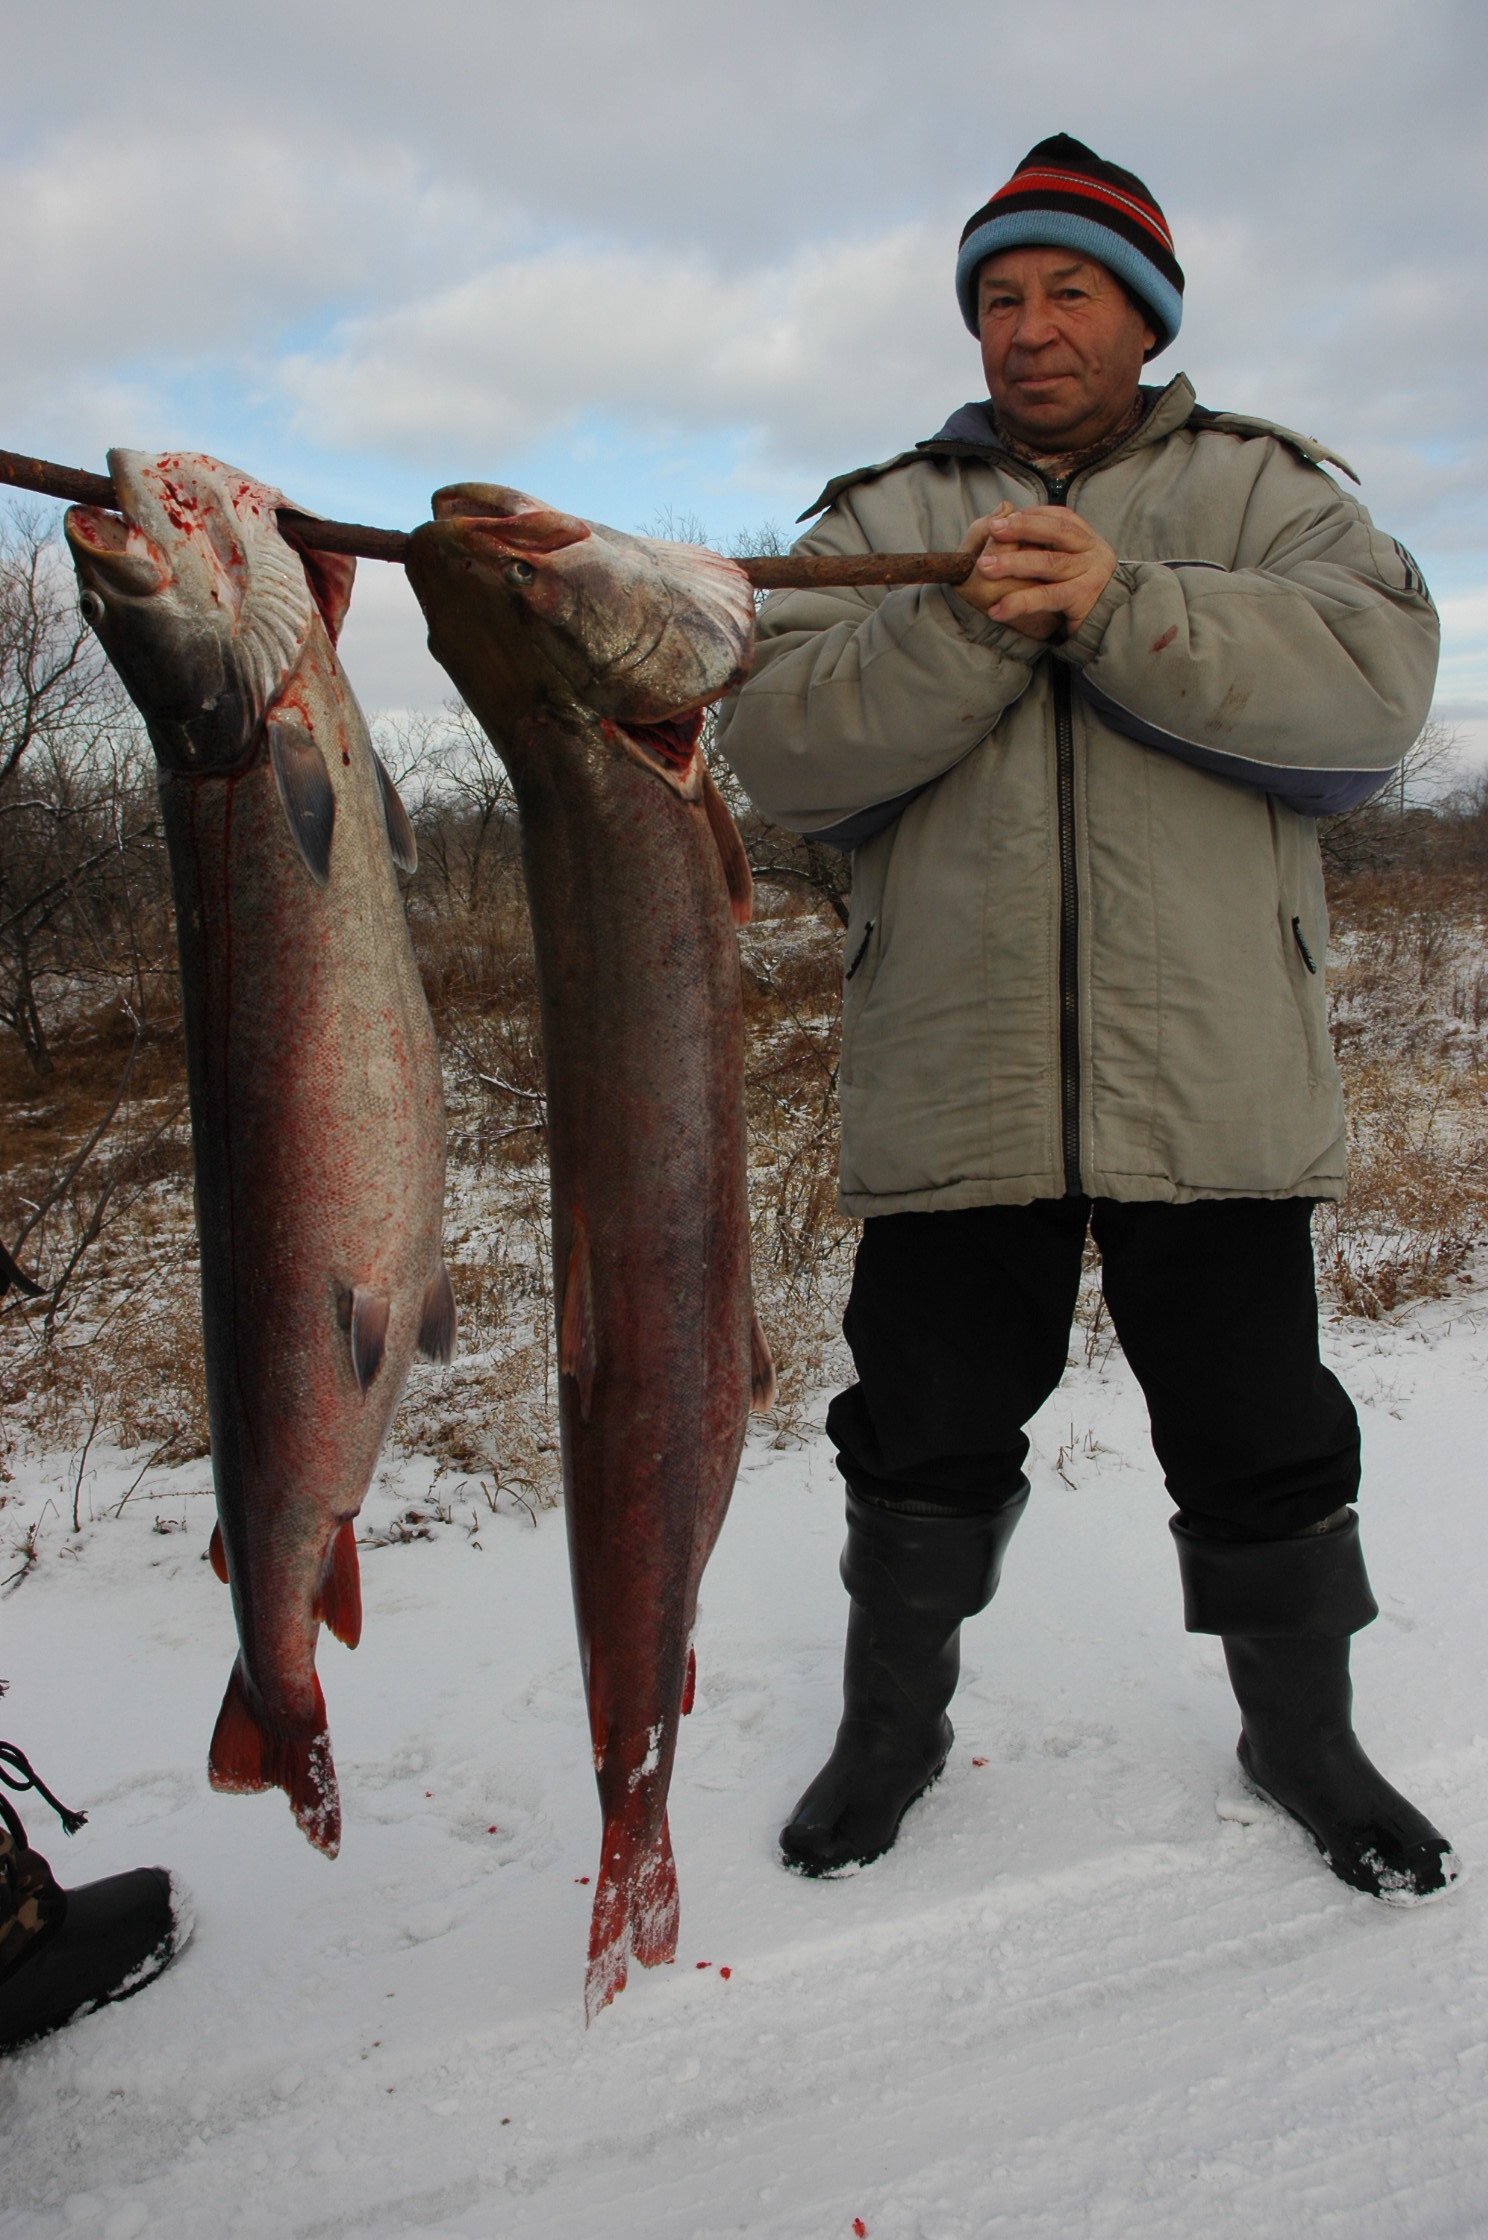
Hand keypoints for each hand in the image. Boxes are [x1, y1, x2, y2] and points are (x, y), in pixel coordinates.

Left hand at [954, 502, 1117, 636]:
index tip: (1004, 517)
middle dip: (1022, 527)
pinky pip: (1047, 597)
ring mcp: (1092, 574)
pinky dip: (1019, 602)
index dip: (1032, 515)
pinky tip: (997, 610)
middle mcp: (1094, 552)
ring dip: (1014, 563)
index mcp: (1088, 540)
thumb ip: (1047, 547)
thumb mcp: (1068, 566)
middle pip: (1058, 531)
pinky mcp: (1085, 599)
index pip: (1061, 517)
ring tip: (985, 567)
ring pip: (1050, 563)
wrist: (1111, 628)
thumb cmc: (1078, 596)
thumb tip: (1010, 518)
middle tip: (992, 528)